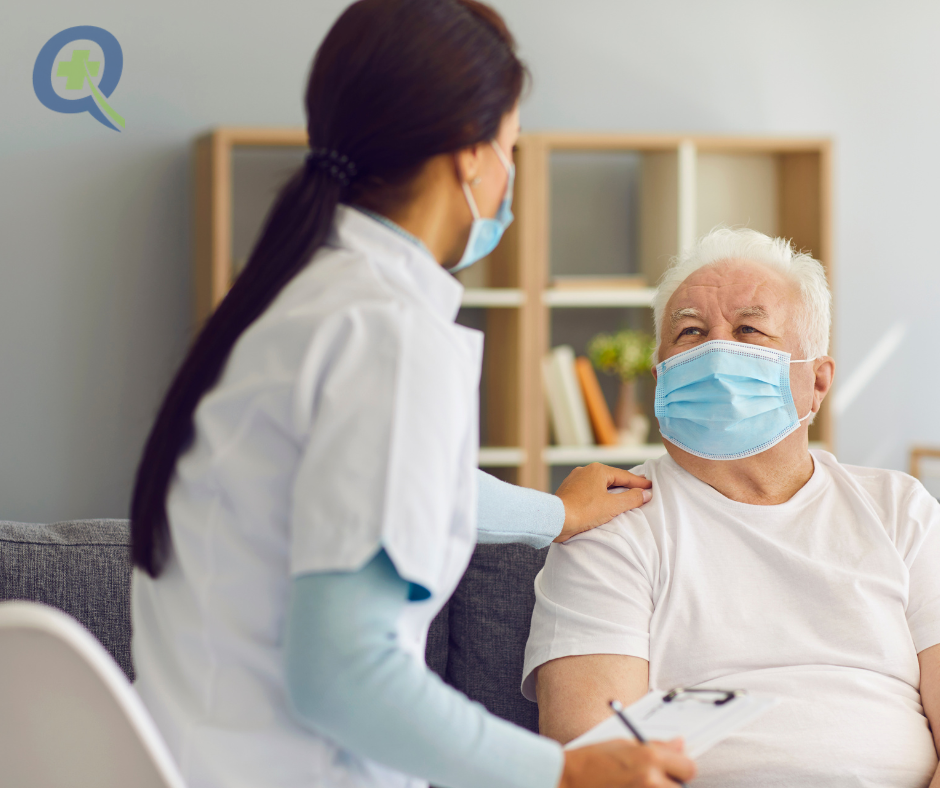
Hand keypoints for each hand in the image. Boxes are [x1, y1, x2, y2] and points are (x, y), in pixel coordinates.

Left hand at [554, 463, 651, 542]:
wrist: (555, 519)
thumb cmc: (582, 511)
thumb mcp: (612, 506)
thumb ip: (631, 499)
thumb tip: (645, 494)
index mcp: (598, 471)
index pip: (624, 476)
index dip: (639, 483)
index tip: (651, 486)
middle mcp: (585, 471)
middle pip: (612, 478)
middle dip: (626, 484)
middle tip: (640, 488)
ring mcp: (575, 480)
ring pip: (599, 484)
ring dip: (612, 490)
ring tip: (623, 495)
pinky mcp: (569, 491)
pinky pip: (589, 491)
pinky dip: (599, 495)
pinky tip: (603, 502)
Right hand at [559, 739, 695, 787]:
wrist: (565, 782)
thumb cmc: (591, 762)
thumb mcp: (624, 745)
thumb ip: (657, 747)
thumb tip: (681, 744)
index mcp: (649, 759)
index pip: (688, 767)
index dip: (680, 768)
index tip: (672, 770)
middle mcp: (651, 782)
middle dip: (671, 785)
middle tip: (653, 782)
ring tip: (637, 787)